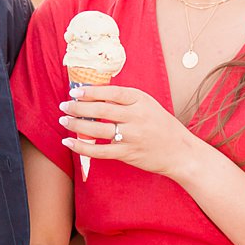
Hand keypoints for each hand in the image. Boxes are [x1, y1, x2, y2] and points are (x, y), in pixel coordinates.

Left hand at [61, 83, 194, 178]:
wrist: (180, 152)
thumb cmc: (161, 126)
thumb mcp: (148, 105)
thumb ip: (125, 101)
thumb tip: (93, 95)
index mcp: (141, 100)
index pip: (111, 92)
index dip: (90, 91)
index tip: (75, 92)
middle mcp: (136, 117)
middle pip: (100, 110)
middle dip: (78, 108)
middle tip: (64, 106)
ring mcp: (132, 136)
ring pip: (97, 129)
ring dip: (76, 125)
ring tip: (63, 121)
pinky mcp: (128, 154)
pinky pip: (99, 150)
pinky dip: (81, 147)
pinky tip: (69, 142)